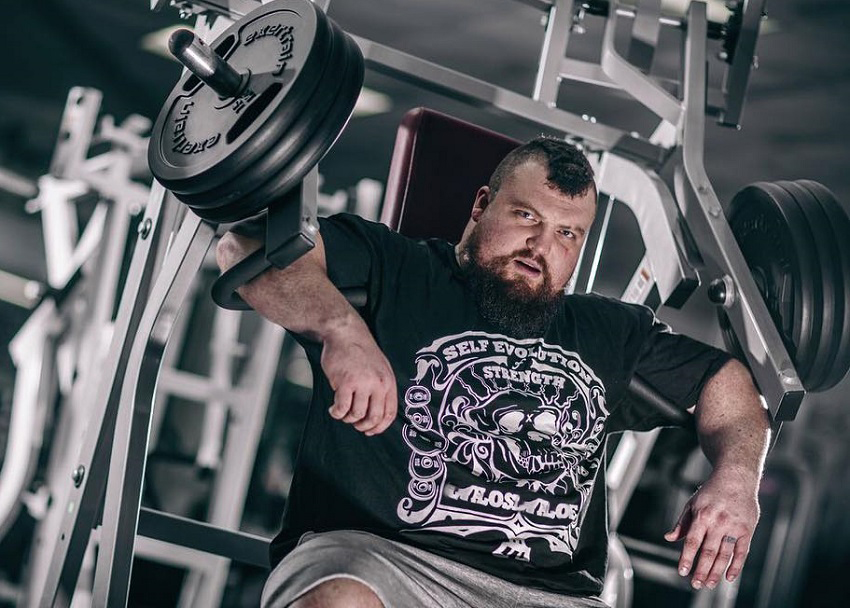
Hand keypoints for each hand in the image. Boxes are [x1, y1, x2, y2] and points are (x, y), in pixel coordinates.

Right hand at [320, 323, 397, 435]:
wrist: (345, 333)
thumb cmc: (360, 351)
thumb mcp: (380, 368)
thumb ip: (381, 388)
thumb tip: (376, 414)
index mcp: (388, 382)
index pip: (390, 413)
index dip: (379, 427)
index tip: (370, 431)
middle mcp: (378, 384)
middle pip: (374, 417)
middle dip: (363, 426)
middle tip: (354, 423)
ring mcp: (362, 384)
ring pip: (356, 415)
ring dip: (347, 418)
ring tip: (342, 412)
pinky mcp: (345, 383)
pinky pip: (342, 408)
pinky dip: (336, 413)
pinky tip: (333, 408)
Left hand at [664, 468, 759, 589]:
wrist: (736, 478)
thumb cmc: (711, 491)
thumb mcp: (692, 503)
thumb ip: (682, 523)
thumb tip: (669, 538)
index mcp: (702, 515)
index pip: (692, 542)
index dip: (687, 558)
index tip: (682, 572)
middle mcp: (719, 522)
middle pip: (708, 552)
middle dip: (701, 570)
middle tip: (695, 584)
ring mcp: (734, 527)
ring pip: (725, 555)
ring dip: (716, 572)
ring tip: (709, 584)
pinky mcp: (747, 530)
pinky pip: (742, 552)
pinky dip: (736, 566)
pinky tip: (729, 577)